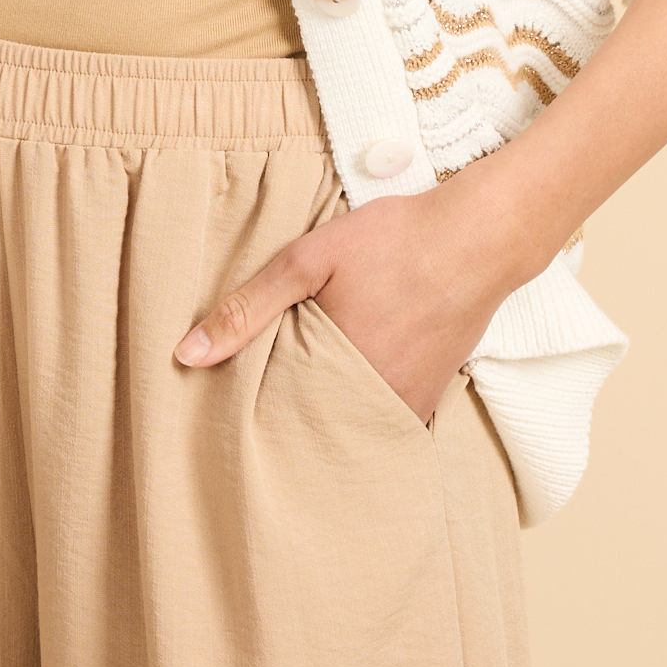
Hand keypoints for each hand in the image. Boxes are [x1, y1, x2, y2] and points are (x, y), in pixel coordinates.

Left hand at [173, 173, 517, 423]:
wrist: (479, 237)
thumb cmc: (393, 241)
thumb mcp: (308, 260)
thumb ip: (248, 307)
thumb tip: (188, 354)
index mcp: (337, 374)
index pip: (278, 420)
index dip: (253, 416)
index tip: (229, 415)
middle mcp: (375, 402)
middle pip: (315, 429)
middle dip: (287, 423)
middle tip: (257, 415)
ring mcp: (409, 403)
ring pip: (351, 426)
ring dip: (326, 417)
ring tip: (299, 401)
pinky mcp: (432, 396)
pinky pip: (386, 418)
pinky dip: (363, 409)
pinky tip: (348, 387)